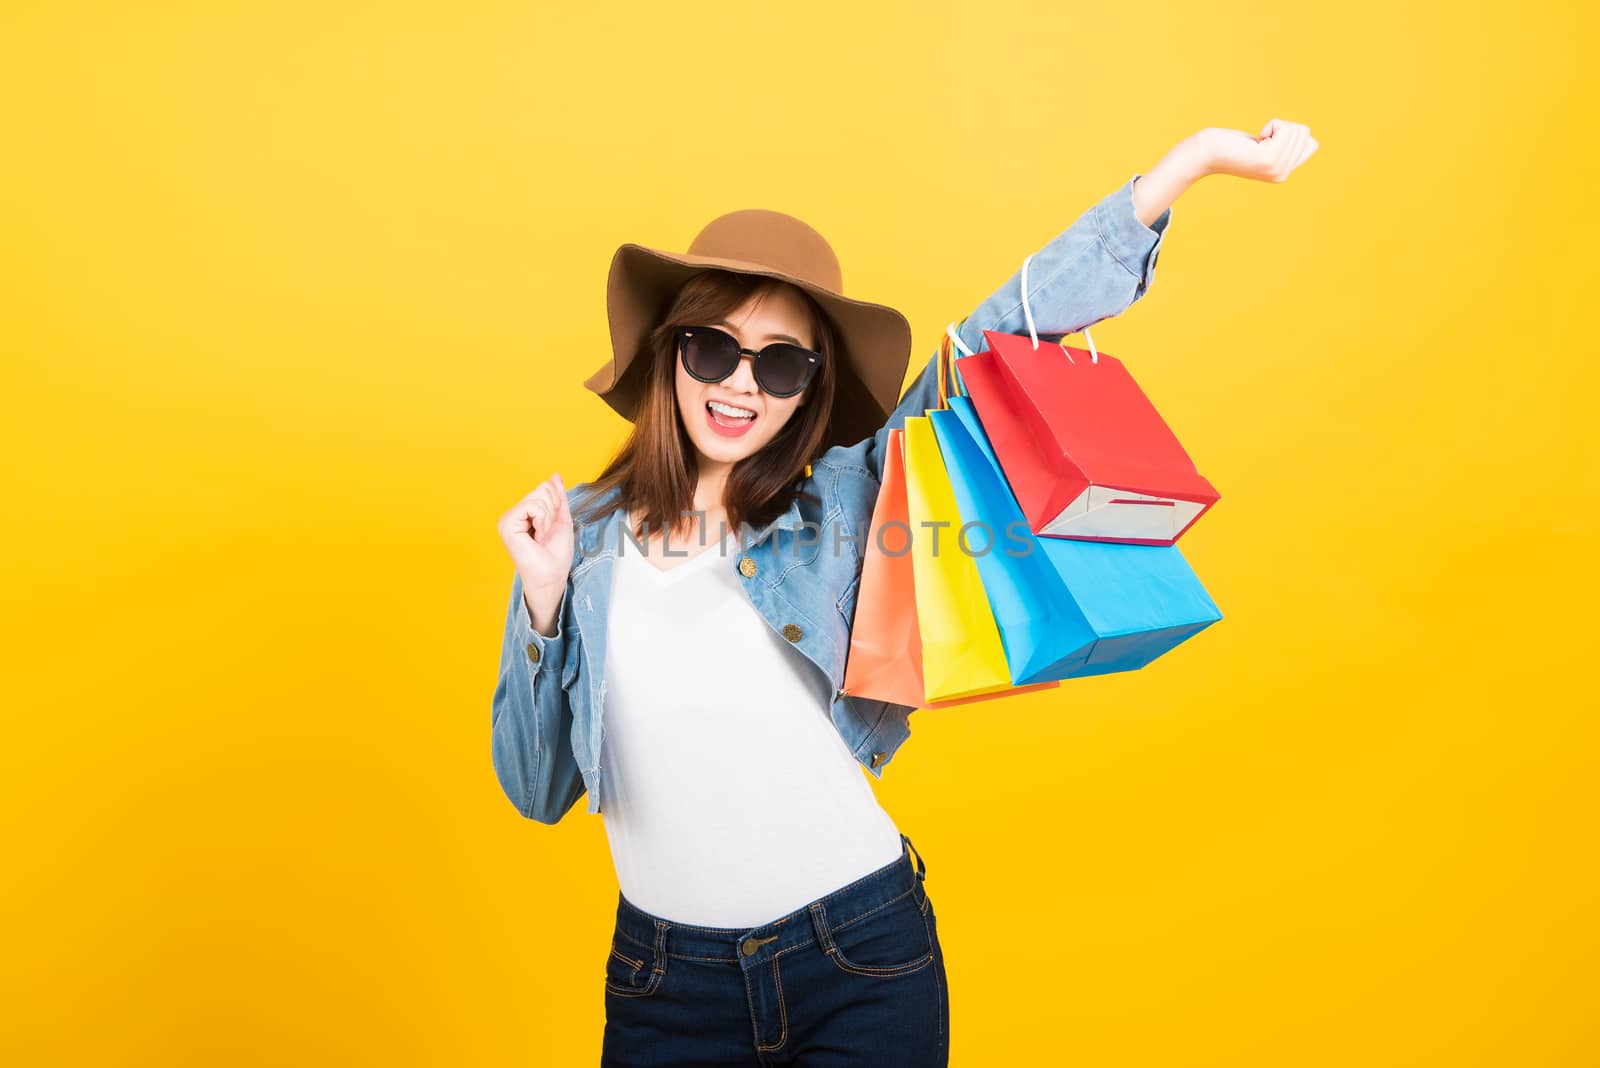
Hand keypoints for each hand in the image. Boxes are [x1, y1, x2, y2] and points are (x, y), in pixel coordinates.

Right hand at [497, 473, 574, 610]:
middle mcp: (511, 515)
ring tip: (542, 536)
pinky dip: (543, 520)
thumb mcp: (561, 518)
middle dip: (553, 510)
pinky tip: (538, 536)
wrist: (552, 575)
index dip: (556, 504)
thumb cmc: (556, 553)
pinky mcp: (507, 525)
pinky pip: (532, 505)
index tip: (552, 526)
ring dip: (549, 518)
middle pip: (541, 489)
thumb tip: (555, 476)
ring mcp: (507, 520)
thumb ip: (558, 496)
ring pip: (538, 496)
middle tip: (547, 532)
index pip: (543, 488)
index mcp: (522, 514)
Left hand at [1194, 118, 1317, 182]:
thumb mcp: (1266, 144)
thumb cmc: (1232, 144)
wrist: (1207, 153)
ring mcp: (1277, 169)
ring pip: (1297, 129)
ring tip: (1256, 141)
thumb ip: (1287, 144)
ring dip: (1276, 126)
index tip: (1266, 141)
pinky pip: (1285, 128)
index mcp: (1283, 173)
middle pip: (1305, 134)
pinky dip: (1271, 125)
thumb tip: (1309, 137)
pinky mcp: (1269, 159)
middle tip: (1258, 141)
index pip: (1312, 144)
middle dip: (1283, 128)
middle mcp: (1282, 175)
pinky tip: (1255, 139)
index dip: (1290, 133)